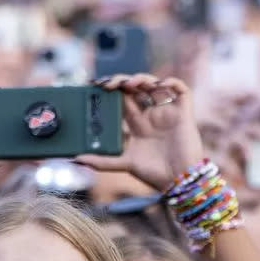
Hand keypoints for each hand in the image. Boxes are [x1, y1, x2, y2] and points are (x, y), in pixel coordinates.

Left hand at [75, 74, 203, 190]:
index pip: (123, 100)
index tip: (97, 85)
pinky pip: (182, 90)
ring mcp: (167, 113)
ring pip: (156, 85)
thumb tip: (75, 160)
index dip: (113, 90)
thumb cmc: (154, 174)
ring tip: (129, 84)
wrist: (179, 182)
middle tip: (108, 83)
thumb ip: (101, 161)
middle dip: (123, 81)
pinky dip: (172, 82)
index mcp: (138, 124)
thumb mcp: (123, 164)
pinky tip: (159, 85)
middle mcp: (152, 116)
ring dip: (142, 79)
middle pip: (137, 89)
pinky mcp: (184, 114)